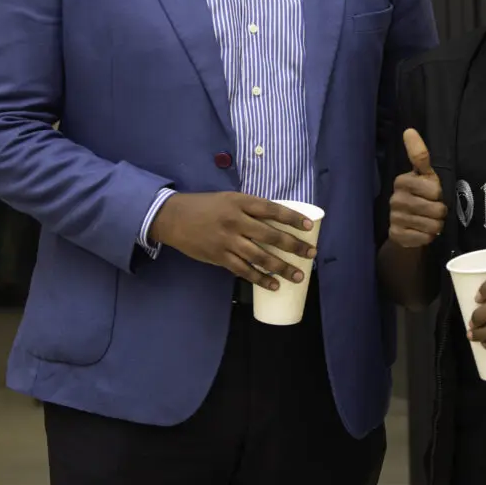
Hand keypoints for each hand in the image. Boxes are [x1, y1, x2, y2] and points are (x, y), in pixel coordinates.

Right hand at [148, 192, 316, 290]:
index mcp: (240, 202)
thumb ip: (250, 209)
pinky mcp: (219, 257)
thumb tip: (276, 222)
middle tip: (311, 254)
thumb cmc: (205, 207)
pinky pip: (243, 271)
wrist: (173, 218)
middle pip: (271, 235)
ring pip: (260, 257)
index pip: (272, 210)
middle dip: (294, 246)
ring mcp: (227, 241)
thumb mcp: (229, 199)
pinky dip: (260, 279)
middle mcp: (236, 221)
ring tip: (298, 275)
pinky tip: (274, 285)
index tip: (309, 226)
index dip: (292, 218)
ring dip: (282, 267)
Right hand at [388, 129, 444, 248]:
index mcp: (403, 181)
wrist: (408, 226)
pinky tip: (422, 232)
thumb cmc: (422, 196)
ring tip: (429, 221)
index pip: (434, 189)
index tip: (435, 194)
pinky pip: (424, 238)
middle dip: (441, 212)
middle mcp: (396, 198)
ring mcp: (395, 217)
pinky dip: (428, 237)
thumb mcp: (425, 175)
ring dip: (436, 226)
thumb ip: (419, 155)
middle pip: (436, 209)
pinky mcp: (396, 234)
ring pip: (432, 225)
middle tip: (435, 211)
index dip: (439, 194)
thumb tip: (409, 130)